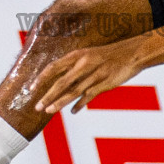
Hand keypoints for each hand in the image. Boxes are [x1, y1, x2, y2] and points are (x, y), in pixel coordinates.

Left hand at [32, 38, 149, 115]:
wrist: (133, 52)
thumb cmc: (109, 54)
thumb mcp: (89, 55)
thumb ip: (75, 66)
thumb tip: (58, 79)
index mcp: (78, 55)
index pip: (54, 67)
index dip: (41, 78)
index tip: (30, 89)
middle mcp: (84, 64)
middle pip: (61, 82)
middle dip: (47, 96)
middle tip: (36, 107)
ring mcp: (95, 74)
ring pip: (73, 91)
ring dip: (60, 103)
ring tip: (48, 111)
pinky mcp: (105, 83)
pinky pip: (89, 95)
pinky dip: (80, 104)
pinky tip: (73, 111)